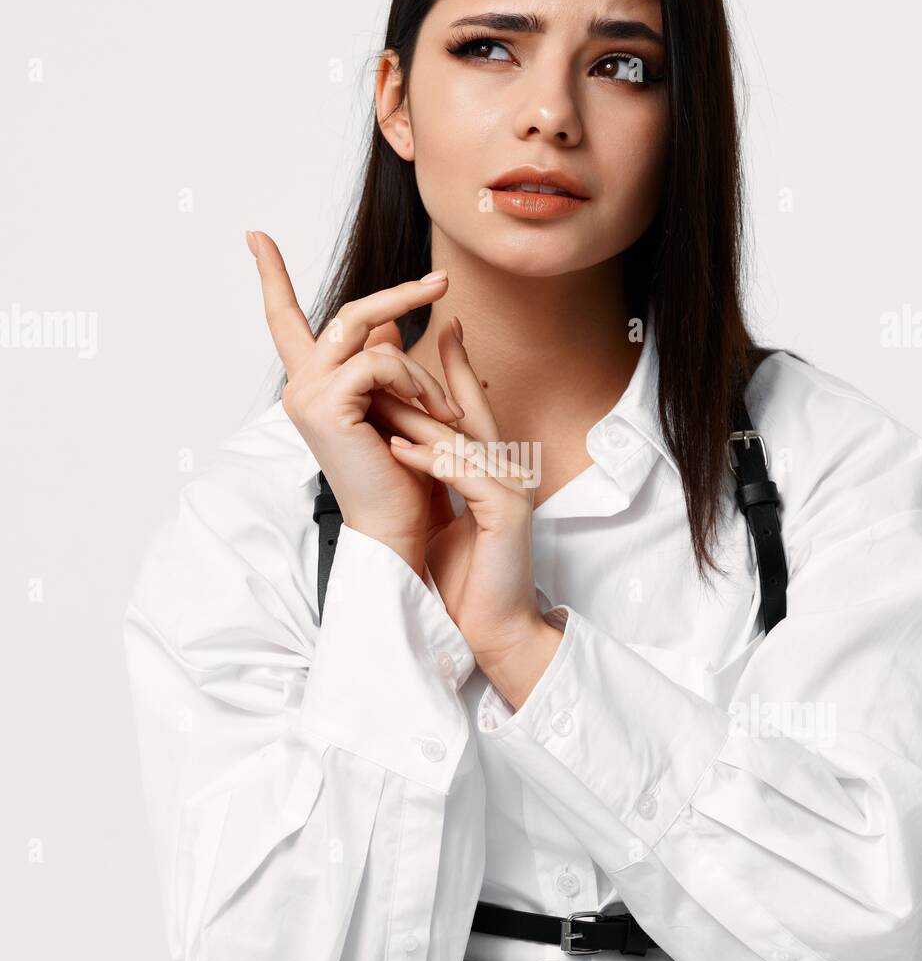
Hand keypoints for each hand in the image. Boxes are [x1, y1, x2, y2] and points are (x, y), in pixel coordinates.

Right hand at [248, 230, 464, 572]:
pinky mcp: (325, 404)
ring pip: (368, 331)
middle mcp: (301, 386)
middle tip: (443, 281)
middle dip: (400, 294)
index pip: (284, 319)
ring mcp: (307, 394)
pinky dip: (415, 382)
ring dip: (421, 366)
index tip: (255, 235)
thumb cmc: (405, 476)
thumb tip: (391, 322)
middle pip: (348, 313)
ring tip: (448, 408)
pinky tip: (434, 415)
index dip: (270, 275)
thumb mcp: (401, 406)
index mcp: (313, 385)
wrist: (399, 530)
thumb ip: (389, 362)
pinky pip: (379, 360)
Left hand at [368, 317, 556, 691]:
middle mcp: (505, 472)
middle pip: (468, 409)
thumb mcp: (440, 515)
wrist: (491, 630)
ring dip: (413, 416)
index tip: (434, 331)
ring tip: (374, 393)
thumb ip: (426, 473)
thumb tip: (393, 437)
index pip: (467, 409)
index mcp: (488, 472)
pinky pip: (462, 473)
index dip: (452, 368)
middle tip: (401, 335)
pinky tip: (394, 447)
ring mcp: (509, 490)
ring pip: (458, 437)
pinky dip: (426, 459)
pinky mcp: (505, 513)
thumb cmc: (465, 579)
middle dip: (440, 368)